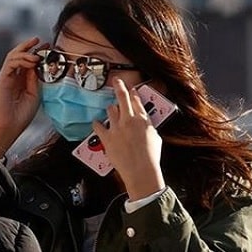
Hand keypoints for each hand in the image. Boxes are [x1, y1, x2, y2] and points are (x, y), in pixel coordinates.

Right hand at [0, 36, 43, 157]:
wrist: (8, 127)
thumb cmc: (21, 115)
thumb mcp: (34, 94)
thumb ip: (35, 79)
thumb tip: (38, 64)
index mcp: (22, 81)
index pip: (28, 62)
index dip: (37, 53)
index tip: (47, 46)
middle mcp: (13, 77)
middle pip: (19, 55)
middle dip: (29, 46)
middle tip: (39, 40)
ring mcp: (6, 77)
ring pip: (12, 56)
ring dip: (25, 52)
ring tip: (36, 54)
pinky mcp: (1, 80)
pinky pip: (9, 64)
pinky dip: (21, 60)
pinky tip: (31, 61)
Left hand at [91, 79, 163, 201]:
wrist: (141, 170)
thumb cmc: (150, 157)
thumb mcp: (155, 137)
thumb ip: (148, 126)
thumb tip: (144, 123)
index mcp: (142, 119)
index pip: (137, 101)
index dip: (134, 93)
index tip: (131, 90)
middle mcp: (129, 120)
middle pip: (122, 97)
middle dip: (119, 86)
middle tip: (116, 81)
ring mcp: (116, 128)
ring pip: (110, 109)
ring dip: (111, 109)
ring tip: (111, 110)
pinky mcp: (107, 137)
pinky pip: (98, 126)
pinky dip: (97, 124)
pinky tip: (96, 123)